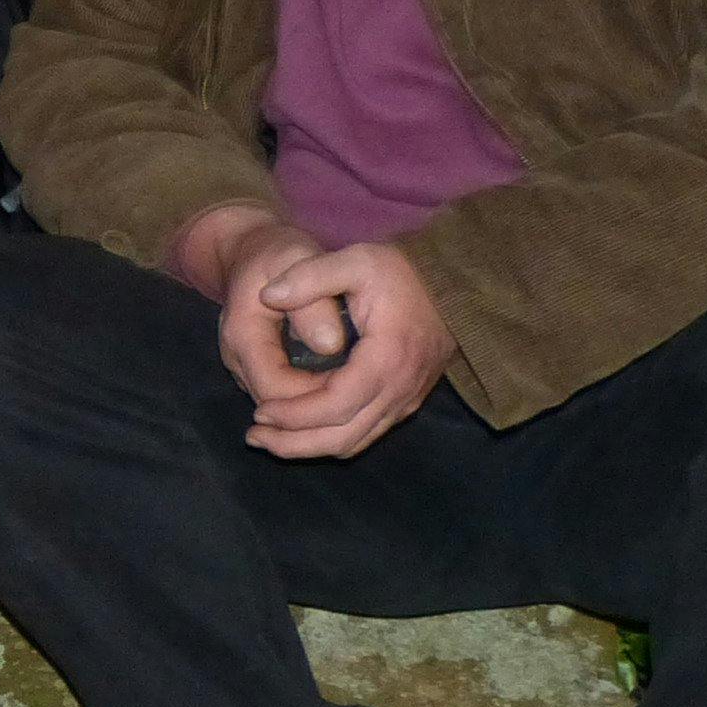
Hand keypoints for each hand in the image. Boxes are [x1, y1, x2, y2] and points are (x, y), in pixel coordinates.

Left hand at [188, 217, 452, 458]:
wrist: (453, 285)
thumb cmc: (404, 271)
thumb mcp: (356, 260)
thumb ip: (310, 276)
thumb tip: (267, 295)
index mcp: (387, 360)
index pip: (335, 406)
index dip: (294, 415)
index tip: (259, 410)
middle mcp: (400, 390)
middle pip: (342, 437)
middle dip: (294, 443)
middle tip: (253, 436)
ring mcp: (406, 401)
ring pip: (354, 442)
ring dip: (309, 446)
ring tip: (268, 438)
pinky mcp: (406, 403)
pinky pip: (365, 433)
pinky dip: (330, 437)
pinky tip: (301, 428)